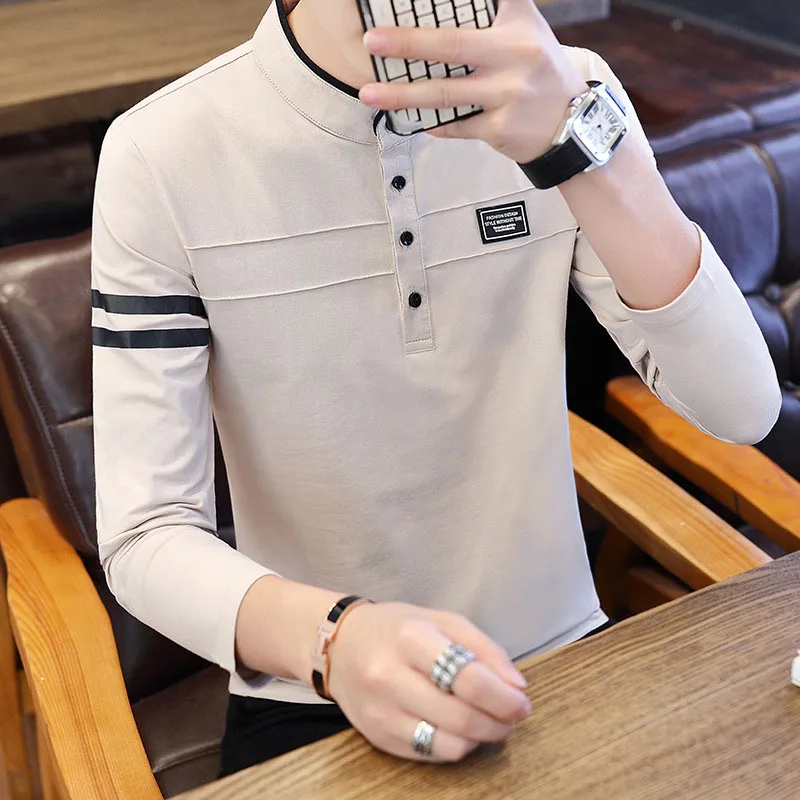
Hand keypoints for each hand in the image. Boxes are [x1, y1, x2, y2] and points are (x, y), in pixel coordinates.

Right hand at [326, 601, 530, 761]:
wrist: (339, 645)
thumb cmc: (395, 628)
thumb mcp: (440, 620)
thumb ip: (482, 648)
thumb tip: (516, 686)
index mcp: (410, 638)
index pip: (467, 677)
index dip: (503, 696)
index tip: (521, 701)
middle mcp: (390, 677)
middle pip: (461, 716)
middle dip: (499, 722)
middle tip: (512, 716)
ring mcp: (381, 712)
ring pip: (449, 744)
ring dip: (481, 738)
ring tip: (488, 721)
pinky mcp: (377, 737)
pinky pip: (430, 753)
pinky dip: (455, 744)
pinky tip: (459, 727)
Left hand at [358, 0, 587, 163]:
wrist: (573, 125)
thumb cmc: (540, 72)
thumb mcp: (528, 30)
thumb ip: (497, 11)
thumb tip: (446, 8)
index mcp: (518, 26)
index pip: (478, 1)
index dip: (447, 0)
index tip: (404, 5)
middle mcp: (515, 56)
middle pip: (452, 46)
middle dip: (408, 43)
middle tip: (372, 41)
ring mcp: (507, 95)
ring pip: (445, 94)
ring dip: (403, 95)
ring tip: (370, 94)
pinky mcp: (500, 129)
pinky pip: (457, 125)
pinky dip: (435, 123)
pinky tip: (417, 122)